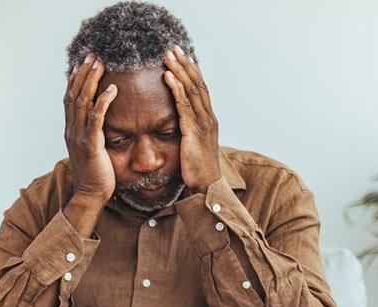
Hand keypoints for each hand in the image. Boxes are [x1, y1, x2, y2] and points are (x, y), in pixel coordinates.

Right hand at [63, 54, 118, 207]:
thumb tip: (99, 126)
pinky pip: (96, 118)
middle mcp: (72, 130)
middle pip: (74, 94)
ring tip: (100, 64)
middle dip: (83, 73)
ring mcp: (79, 136)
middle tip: (92, 56)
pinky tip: (113, 89)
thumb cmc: (96, 176)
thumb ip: (93, 135)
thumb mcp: (92, 151)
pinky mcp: (91, 144)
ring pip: (82, 102)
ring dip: (91, 80)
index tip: (83, 63)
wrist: (90, 196)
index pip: (70, 98)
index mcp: (71, 130)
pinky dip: (103, 102)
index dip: (76, 80)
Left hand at [163, 45, 220, 193]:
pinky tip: (168, 77)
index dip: (192, 72)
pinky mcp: (194, 131)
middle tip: (174, 48)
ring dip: (180, 71)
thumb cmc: (199, 172)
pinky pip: (184, 105)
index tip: (183, 58)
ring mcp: (203, 124)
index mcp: (209, 121)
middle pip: (198, 84)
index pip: (201, 90)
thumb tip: (181, 129)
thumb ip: (190, 134)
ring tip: (168, 56)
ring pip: (192, 90)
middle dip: (185, 65)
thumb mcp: (195, 148)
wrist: (208, 187)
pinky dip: (176, 88)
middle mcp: (209, 118)